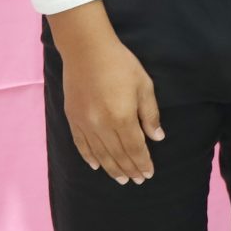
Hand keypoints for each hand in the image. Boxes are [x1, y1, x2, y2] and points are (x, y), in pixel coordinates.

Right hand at [53, 3, 161, 184]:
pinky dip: (89, 157)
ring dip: (112, 168)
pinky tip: (96, 166)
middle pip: (118, 154)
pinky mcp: (73, 118)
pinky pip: (81, 144)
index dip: (142, 162)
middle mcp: (102, 125)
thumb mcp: (144, 85)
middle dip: (129, 169)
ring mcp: (85, 123)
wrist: (87, 50)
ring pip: (100, 154)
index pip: (135, 148)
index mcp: (122, 117)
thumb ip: (150, 114)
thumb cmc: (121, 64)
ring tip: (121, 179)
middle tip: (137, 181)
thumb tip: (157, 137)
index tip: (148, 174)